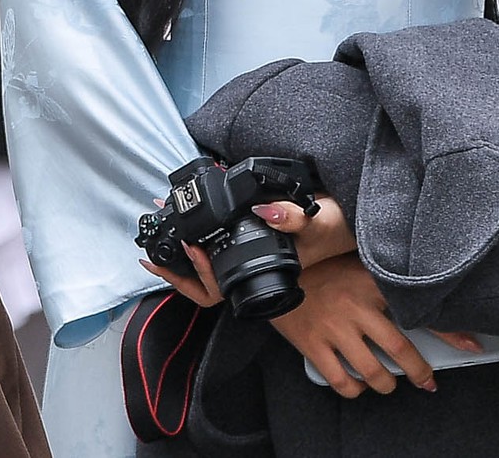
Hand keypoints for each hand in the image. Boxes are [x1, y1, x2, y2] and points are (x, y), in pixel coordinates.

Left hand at [142, 194, 356, 307]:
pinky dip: (197, 248)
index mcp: (264, 272)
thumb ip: (293, 215)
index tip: (187, 245)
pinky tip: (185, 231)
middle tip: (149, 258)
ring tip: (156, 251)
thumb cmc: (335, 227)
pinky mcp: (251, 248)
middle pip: (207, 289)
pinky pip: (217, 258)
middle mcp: (254, 272)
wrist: (350, 225)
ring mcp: (250, 263)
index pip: (223, 288)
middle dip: (176, 275)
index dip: (198, 273)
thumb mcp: (318, 218)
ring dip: (181, 265)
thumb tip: (264, 210)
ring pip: (208, 277)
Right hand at [268, 256, 484, 397]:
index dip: (449, 331)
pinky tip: (357, 385)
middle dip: (418, 372)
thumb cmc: (318, 268)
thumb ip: (384, 279)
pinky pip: (340, 380)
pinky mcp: (311, 344)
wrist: (270, 271)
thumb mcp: (355, 264)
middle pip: (399, 350)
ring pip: (372, 371)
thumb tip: (422, 295)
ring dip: (385, 384)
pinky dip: (354, 389)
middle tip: (426, 381)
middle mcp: (354, 306)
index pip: (417, 310)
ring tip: (387, 383)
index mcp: (369, 282)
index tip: (472, 346)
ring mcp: (332, 327)